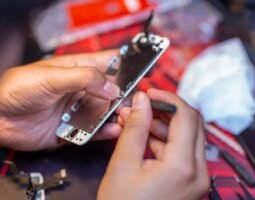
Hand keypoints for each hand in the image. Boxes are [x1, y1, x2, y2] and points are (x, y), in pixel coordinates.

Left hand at [0, 50, 121, 150]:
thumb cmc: (17, 90)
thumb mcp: (51, 77)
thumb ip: (83, 78)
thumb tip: (111, 87)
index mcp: (78, 69)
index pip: (109, 63)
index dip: (128, 65)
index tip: (144, 72)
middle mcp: (83, 89)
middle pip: (114, 91)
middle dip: (125, 97)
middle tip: (133, 104)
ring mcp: (80, 109)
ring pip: (108, 112)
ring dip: (118, 115)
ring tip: (124, 118)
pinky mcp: (75, 128)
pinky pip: (96, 130)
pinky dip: (106, 131)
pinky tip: (111, 130)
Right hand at [98, 89, 209, 199]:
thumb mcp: (123, 165)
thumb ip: (135, 128)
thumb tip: (142, 101)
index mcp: (183, 167)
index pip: (186, 116)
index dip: (168, 98)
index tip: (151, 93)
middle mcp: (198, 172)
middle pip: (191, 124)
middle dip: (166, 111)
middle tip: (143, 106)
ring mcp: (197, 179)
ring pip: (187, 138)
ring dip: (164, 126)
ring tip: (137, 122)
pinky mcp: (191, 183)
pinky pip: (182, 153)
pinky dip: (165, 142)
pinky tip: (144, 139)